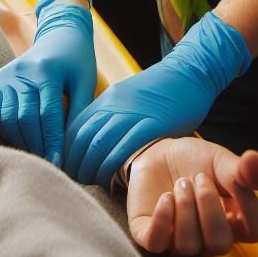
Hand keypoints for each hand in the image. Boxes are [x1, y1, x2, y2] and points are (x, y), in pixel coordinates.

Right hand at [0, 0, 95, 165]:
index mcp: (47, 70)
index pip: (48, 113)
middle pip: (25, 118)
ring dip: (22, 142)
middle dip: (37, 145)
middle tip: (48, 165)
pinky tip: (24, 140)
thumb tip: (70, 148)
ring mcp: (6, 76)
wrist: (59, 36)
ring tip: (38, 155)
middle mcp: (22, 71)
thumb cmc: (77, 61)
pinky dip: (8, 132)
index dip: (53, 141)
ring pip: (8, 119)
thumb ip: (78, 112)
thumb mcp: (85, 82)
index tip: (59, 163)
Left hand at [64, 11, 249, 188]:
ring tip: (91, 184)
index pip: (75, 129)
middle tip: (77, 182)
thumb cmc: (160, 89)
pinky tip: (111, 181)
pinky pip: (124, 149)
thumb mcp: (127, 97)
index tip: (68, 170)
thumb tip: (94, 142)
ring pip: (99, 145)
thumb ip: (110, 115)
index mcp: (107, 98)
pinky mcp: (153, 124)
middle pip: (83, 139)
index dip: (67, 153)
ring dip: (91, 170)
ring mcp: (133, 113)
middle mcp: (115, 105)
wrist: (190, 71)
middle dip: (75, 165)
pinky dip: (112, 168)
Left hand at [127, 137, 257, 255]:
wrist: (160, 153)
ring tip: (181, 183)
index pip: (256, 231)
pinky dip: (162, 217)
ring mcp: (180, 241)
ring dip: (184, 206)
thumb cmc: (194, 161)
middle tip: (199, 178)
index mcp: (234, 220)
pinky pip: (157, 242)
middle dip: (209, 205)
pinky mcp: (152, 237)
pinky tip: (165, 197)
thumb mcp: (221, 160)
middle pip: (220, 244)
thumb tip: (256, 163)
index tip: (235, 179)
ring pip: (188, 244)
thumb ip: (241, 168)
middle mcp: (209, 237)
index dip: (248, 205)